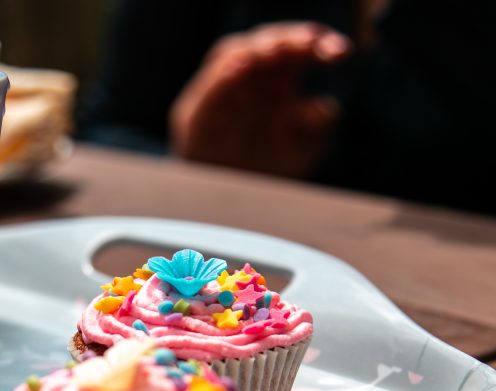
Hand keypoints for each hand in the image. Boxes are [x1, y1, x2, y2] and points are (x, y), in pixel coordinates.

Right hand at [169, 22, 350, 177]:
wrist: (229, 204)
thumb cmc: (266, 171)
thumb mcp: (301, 153)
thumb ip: (317, 132)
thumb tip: (323, 107)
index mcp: (279, 78)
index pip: (300, 48)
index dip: (320, 43)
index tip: (342, 53)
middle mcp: (249, 77)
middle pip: (269, 42)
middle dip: (290, 39)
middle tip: (308, 42)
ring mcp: (221, 92)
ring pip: (235, 53)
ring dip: (255, 50)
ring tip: (273, 51)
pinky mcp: (195, 113)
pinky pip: (207, 88)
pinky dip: (221, 77)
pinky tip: (239, 67)